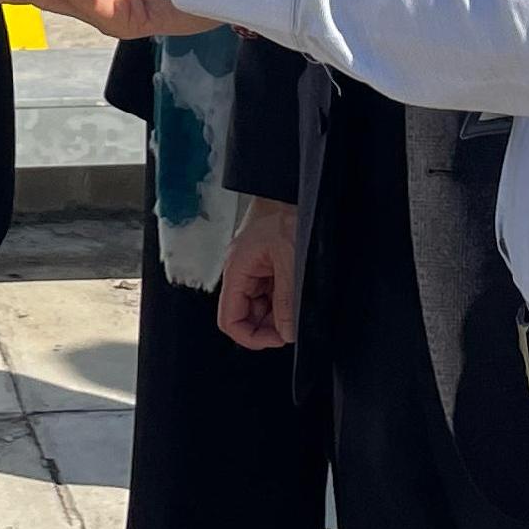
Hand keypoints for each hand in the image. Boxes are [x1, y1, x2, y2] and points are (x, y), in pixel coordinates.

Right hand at [217, 196, 298, 351]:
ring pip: (259, 306)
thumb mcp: (290, 260)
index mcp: (237, 269)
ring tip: (297, 309)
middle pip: (245, 315)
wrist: (293, 188)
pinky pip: (270, 292)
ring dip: (277, 313)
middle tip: (292, 326)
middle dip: (268, 326)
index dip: (251, 337)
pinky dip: (283, 299)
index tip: (277, 340)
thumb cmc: (287, 211)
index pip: (230, 319)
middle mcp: (242, 270)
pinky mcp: (268, 263)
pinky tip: (297, 295)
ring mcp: (254, 267)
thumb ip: (287, 299)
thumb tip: (286, 331)